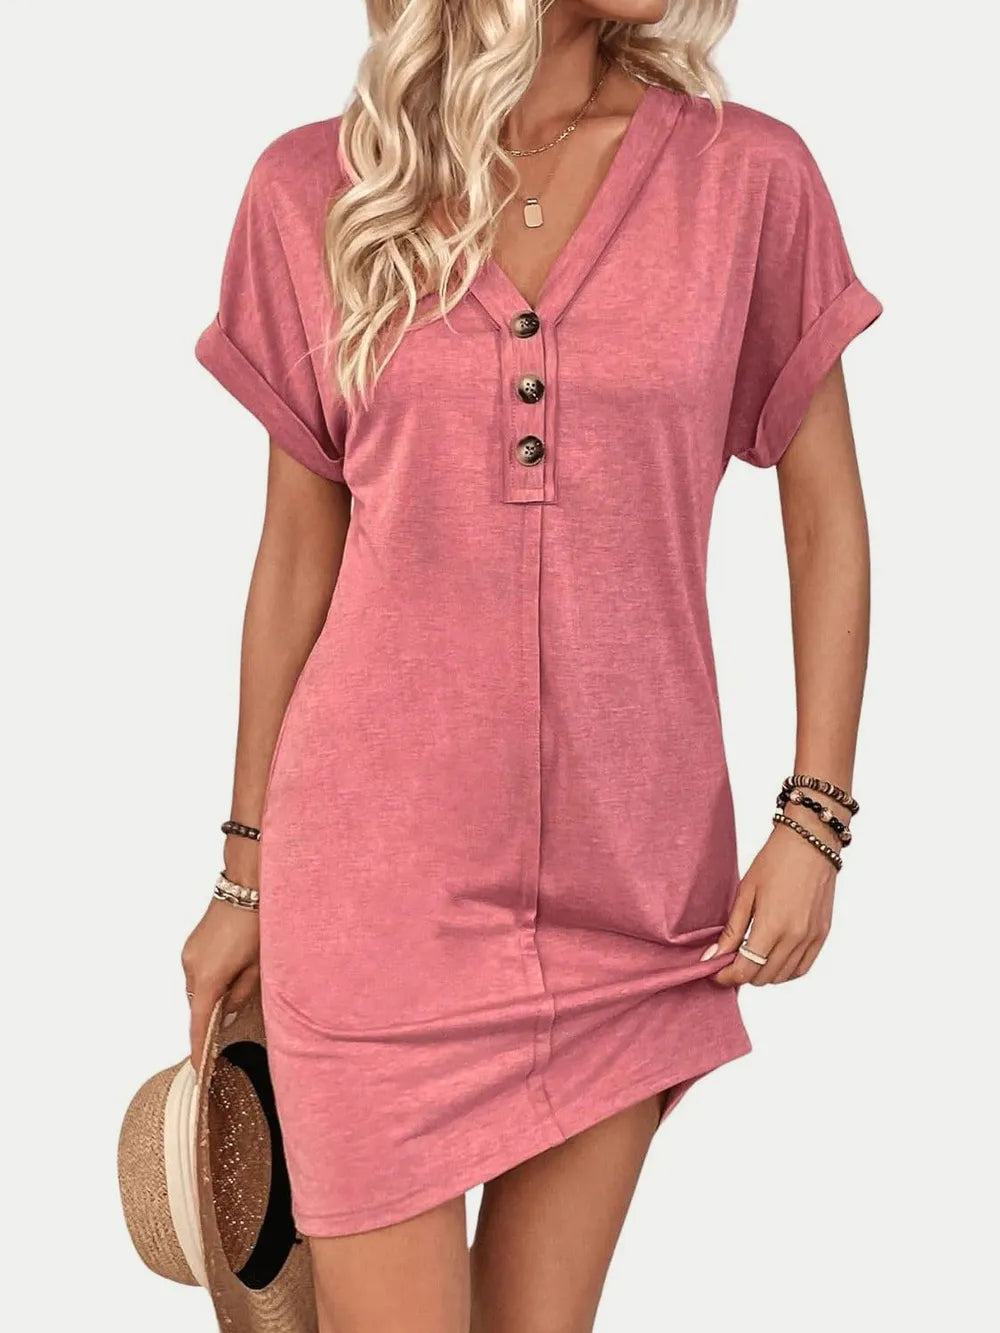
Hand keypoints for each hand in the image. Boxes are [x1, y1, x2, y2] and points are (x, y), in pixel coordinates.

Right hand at [181, 894, 259, 1072]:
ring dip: (212, 995)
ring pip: (197, 989)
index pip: (199, 1023)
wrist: (246, 887)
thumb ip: (241, 996)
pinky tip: (230, 971)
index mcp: (208, 978)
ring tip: (238, 986)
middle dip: (212, 1017)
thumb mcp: (257, 967)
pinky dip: (210, 979)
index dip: (199, 1048)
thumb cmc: (257, 926)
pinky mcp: (191, 944)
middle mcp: (191, 968)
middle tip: (230, 1025)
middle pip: (197, 1006)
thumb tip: (228, 1014)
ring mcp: (188, 954)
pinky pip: (197, 972)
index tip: (199, 1068)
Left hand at [706, 820, 836, 985]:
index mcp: (772, 926)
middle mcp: (794, 938)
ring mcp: (811, 938)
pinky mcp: (822, 935)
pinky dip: (785, 970)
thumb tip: (713, 956)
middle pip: (762, 977)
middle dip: (742, 974)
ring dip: (762, 974)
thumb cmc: (775, 861)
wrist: (810, 843)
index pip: (746, 970)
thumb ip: (732, 930)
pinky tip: (772, 958)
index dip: (726, 977)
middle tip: (729, 960)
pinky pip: (802, 968)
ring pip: (782, 977)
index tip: (714, 972)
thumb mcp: (745, 892)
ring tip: (749, 957)